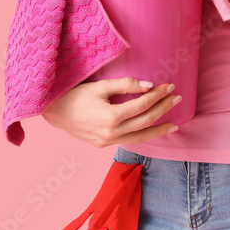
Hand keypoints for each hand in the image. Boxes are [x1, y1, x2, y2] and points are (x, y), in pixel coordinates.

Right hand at [41, 77, 181, 147]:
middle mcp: (111, 133)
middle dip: (164, 109)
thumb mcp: (99, 85)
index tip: (169, 86)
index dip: (158, 95)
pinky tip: (152, 130)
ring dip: (158, 129)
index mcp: (110, 117)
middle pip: (145, 121)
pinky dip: (143, 135)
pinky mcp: (103, 145)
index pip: (142, 105)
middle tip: (177, 98)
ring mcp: (107, 141)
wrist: (52, 111)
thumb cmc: (74, 95)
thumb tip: (149, 85)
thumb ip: (125, 84)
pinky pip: (128, 140)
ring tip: (174, 124)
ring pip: (140, 137)